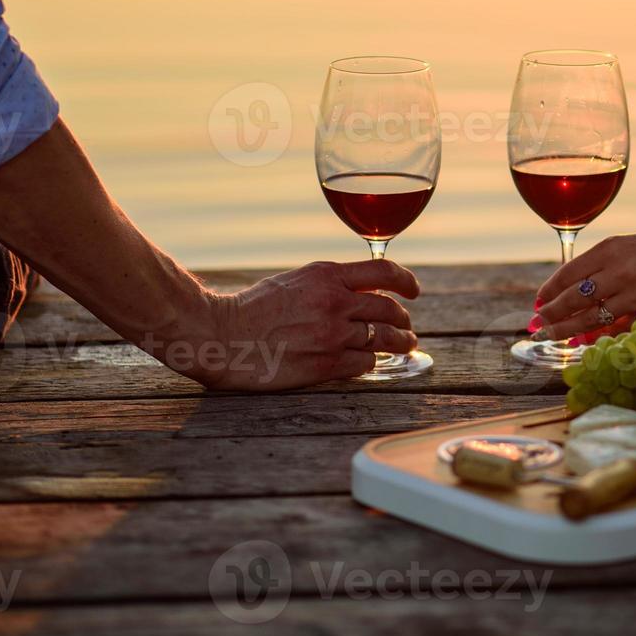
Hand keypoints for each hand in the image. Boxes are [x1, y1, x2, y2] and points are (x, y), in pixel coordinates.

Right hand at [142, 260, 420, 390]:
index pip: (384, 271)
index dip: (406, 281)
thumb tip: (365, 292)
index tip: (414, 291)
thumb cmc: (253, 308)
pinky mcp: (325, 364)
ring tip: (404, 345)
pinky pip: (364, 362)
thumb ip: (331, 285)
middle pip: (389, 308)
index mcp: (327, 275)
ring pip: (383, 337)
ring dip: (398, 342)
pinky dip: (371, 362)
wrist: (222, 334)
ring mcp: (332, 334)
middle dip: (404, 318)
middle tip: (407, 326)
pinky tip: (370, 362)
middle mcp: (335, 301)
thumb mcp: (296, 281)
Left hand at [533, 202, 635, 340]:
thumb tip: (574, 289)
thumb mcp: (631, 244)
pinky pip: (617, 330)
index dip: (549, 291)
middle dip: (551, 314)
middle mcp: (620, 270)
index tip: (539, 301)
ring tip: (552, 335)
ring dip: (567, 330)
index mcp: (612, 248)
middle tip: (538, 325)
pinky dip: (598, 338)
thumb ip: (604, 265)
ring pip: (591, 319)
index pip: (568, 274)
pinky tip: (584, 343)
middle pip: (574, 299)